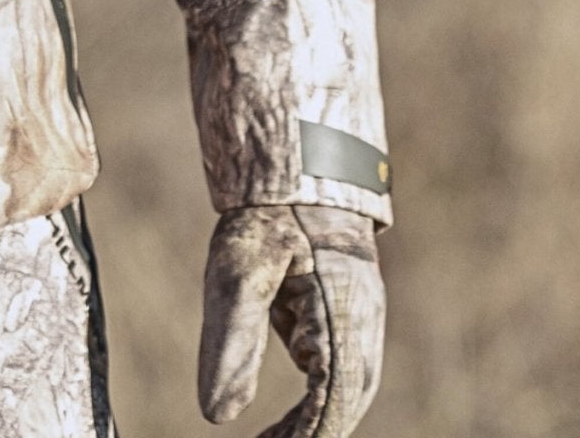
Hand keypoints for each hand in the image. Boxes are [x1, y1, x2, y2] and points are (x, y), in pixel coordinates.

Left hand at [199, 206, 383, 437]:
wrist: (296, 168)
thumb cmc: (265, 217)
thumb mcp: (238, 271)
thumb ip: (232, 342)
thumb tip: (216, 415)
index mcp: (343, 314)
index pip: (333, 399)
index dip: (304, 434)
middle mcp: (364, 324)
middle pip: (347, 402)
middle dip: (311, 434)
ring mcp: (362, 321)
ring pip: (348, 391)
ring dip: (316, 423)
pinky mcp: (348, 317)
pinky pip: (339, 373)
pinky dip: (316, 402)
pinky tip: (288, 420)